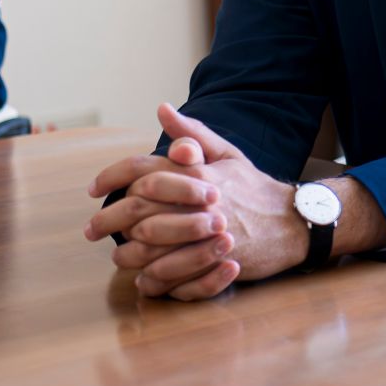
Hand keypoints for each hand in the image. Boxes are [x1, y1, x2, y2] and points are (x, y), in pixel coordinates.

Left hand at [85, 104, 309, 298]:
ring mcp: (204, 232)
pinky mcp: (211, 262)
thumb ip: (192, 134)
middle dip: (107, 220)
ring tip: (118, 255)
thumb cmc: (255, 189)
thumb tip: (163, 109)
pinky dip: (149, 276)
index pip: (141, 170)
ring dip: (124, 253)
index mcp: (197, 171)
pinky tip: (142, 274)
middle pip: (136, 209)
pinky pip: (167, 273)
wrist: (293, 223)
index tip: (92, 190)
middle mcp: (197, 200)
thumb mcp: (228, 154)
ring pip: (145, 245)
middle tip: (92, 230)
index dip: (110, 178)